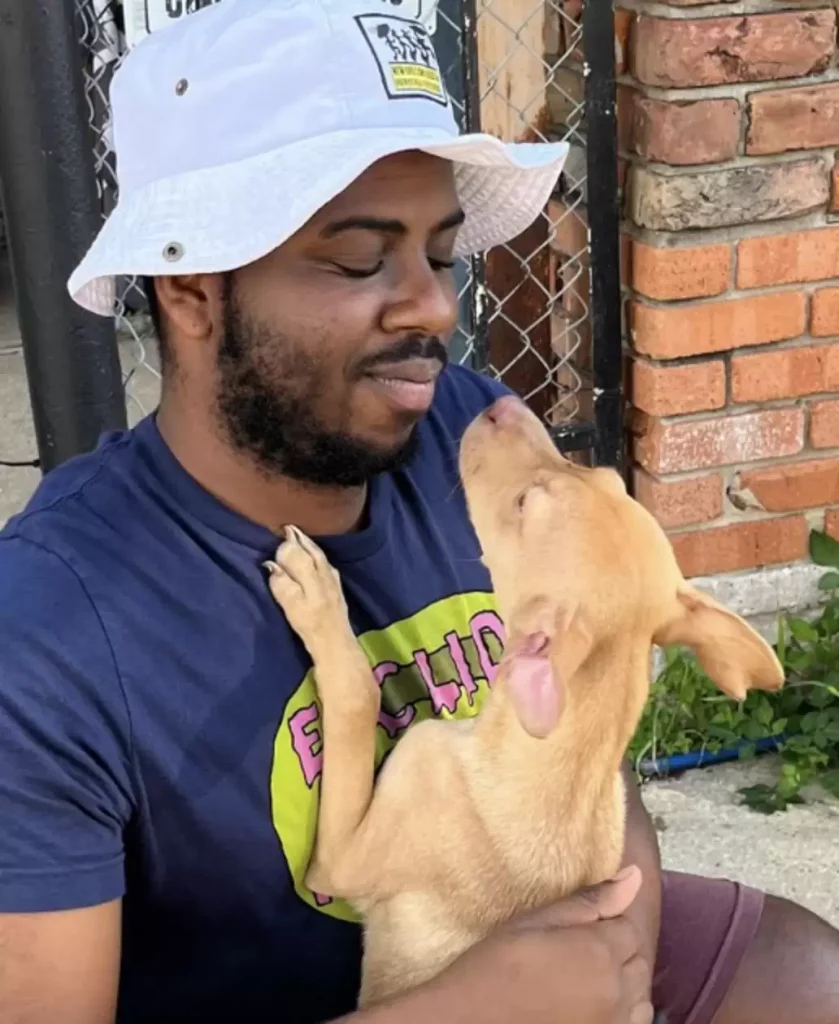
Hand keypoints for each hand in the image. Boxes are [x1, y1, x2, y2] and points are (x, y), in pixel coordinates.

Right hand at [421, 866, 653, 1023]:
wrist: (471, 1019)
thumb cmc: (498, 965)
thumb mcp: (537, 920)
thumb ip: (590, 901)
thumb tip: (635, 875)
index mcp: (601, 952)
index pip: (627, 926)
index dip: (605, 922)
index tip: (578, 926)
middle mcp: (617, 990)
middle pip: (638, 960)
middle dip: (617, 949)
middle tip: (579, 949)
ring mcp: (614, 1022)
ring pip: (641, 995)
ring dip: (625, 982)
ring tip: (589, 977)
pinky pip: (634, 1022)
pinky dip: (623, 1011)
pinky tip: (594, 1004)